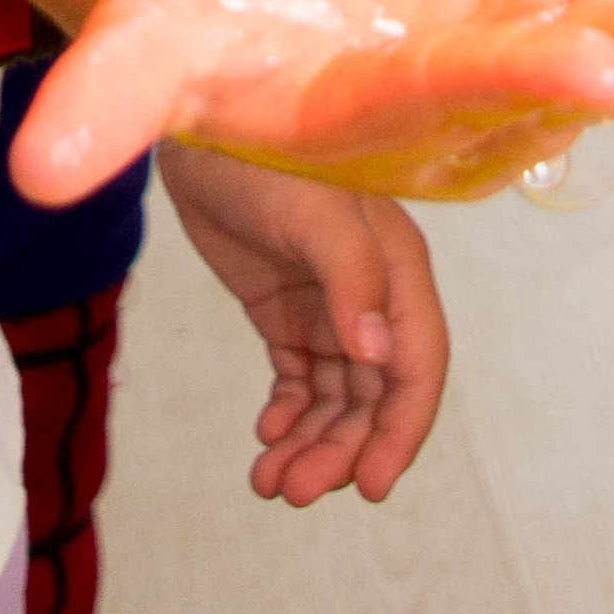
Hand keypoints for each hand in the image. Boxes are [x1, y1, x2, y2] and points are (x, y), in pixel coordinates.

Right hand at [15, 0, 613, 203]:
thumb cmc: (185, 24)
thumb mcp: (127, 52)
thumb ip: (94, 109)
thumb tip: (35, 172)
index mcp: (363, 103)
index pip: (451, 93)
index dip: (522, 75)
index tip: (597, 64)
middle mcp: (442, 88)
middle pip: (544, 76)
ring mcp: (489, 40)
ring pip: (594, 36)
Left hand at [156, 141, 447, 504]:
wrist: (196, 122)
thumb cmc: (264, 150)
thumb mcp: (313, 210)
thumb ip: (351, 275)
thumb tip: (375, 358)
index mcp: (397, 269)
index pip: (416, 366)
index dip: (400, 431)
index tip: (367, 487)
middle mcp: (371, 294)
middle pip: (373, 398)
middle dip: (340, 451)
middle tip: (294, 491)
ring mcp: (328, 305)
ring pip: (335, 399)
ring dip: (310, 445)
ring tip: (269, 481)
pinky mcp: (285, 310)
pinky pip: (300, 380)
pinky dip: (288, 416)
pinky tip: (265, 435)